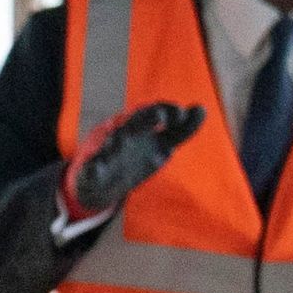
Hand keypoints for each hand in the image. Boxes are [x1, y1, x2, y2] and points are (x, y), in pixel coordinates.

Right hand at [63, 102, 204, 218]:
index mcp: (140, 128)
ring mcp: (105, 151)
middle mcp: (123, 134)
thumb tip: (201, 109)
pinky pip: (92, 169)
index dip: (168, 112)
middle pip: (134, 123)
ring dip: (117, 141)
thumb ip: (181, 130)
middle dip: (146, 118)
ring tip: (122, 140)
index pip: (155, 114)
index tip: (182, 113)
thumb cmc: (134, 156)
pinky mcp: (92, 170)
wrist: (100, 183)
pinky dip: (94, 168)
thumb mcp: (160, 144)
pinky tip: (96, 168)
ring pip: (111, 142)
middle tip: (161, 117)